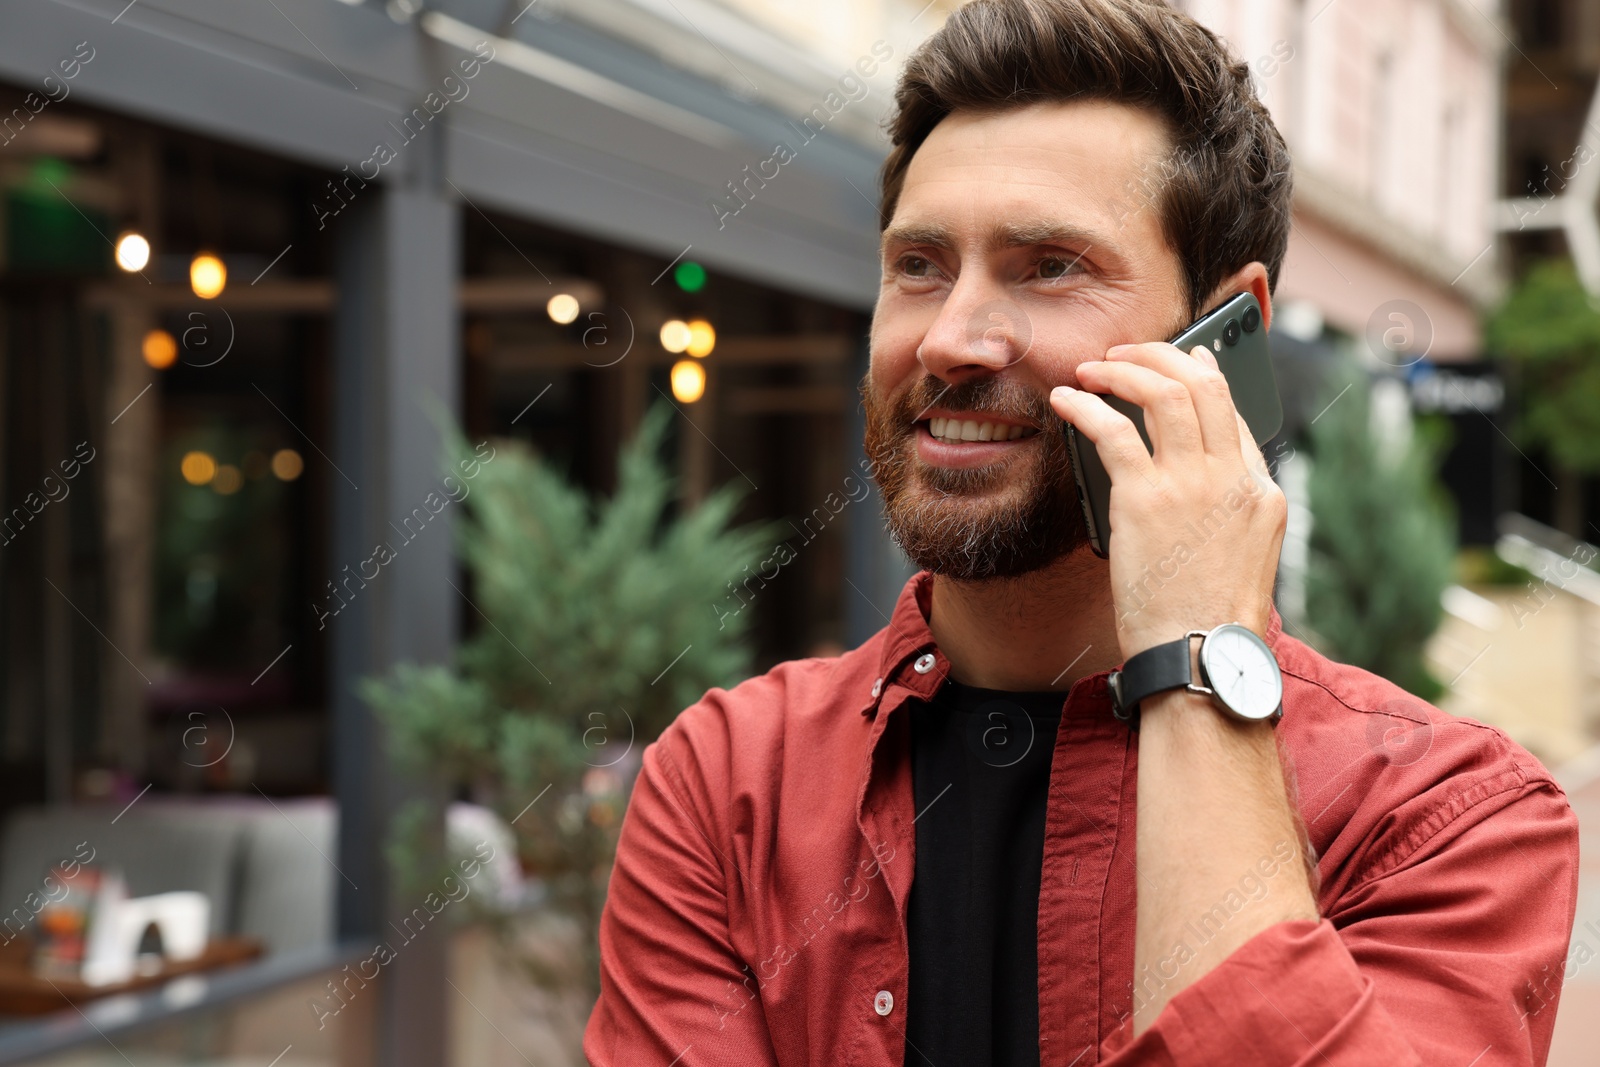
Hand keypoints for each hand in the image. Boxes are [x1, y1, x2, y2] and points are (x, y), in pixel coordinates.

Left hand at [1051, 341, 1284, 659]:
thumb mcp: (1239, 561)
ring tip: (1092, 367)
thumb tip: (1191, 487)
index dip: (1206, 377)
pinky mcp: (1145, 500)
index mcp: (1261, 495)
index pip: (1236, 414)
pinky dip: (1085, 405)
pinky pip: (1112, 429)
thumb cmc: (1208, 625)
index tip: (1185, 358)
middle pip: (1206, 385)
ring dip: (1123, 369)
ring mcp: (1192, 485)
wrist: (1202, 658)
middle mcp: (1233, 479)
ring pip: (1164, 392)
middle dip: (1163, 355)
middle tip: (1128, 351)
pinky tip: (1065, 400)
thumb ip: (1223, 515)